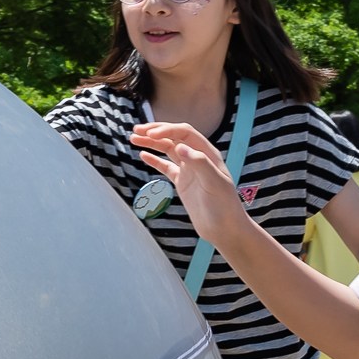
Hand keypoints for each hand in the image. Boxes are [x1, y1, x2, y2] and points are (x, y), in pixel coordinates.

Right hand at [129, 121, 249, 244]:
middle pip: (174, 137)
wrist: (224, 229)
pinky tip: (143, 155)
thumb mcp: (214, 183)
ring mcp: (189, 170)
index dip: (167, 130)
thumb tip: (181, 147)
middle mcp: (198, 158)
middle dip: (155, 131)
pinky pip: (166, 167)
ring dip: (151, 143)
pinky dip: (154, 160)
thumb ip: (199, 163)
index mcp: (207, 153)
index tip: (150, 133)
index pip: (185, 133)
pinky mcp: (183, 183)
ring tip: (134, 138)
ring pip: (168, 150)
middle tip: (136, 129)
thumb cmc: (224, 206)